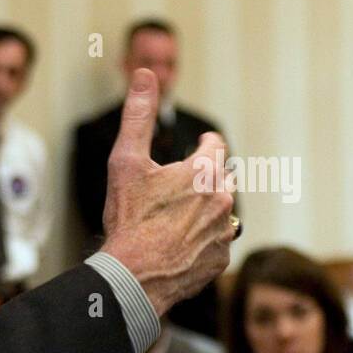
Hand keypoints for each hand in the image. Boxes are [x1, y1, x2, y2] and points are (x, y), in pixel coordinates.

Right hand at [99, 69, 233, 318]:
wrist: (135, 277)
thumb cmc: (130, 219)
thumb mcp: (127, 162)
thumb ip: (139, 115)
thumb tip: (144, 74)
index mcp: (205, 173)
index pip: (216, 147)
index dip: (205, 145)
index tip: (200, 146)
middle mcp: (223, 200)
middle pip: (221, 179)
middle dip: (205, 179)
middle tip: (180, 187)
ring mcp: (225, 232)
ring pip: (221, 211)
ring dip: (206, 210)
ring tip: (178, 217)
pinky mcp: (221, 259)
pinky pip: (217, 241)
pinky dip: (203, 239)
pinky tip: (180, 243)